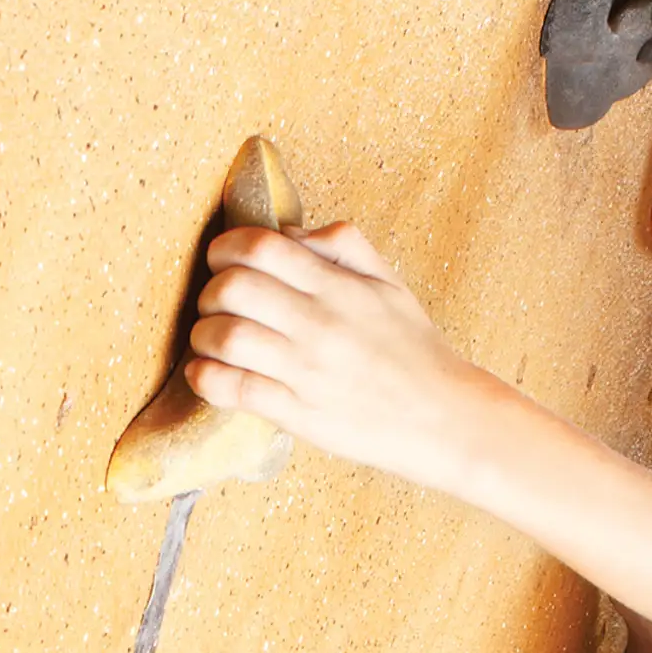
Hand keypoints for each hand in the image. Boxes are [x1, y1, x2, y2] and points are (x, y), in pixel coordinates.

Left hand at [187, 222, 494, 493]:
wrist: (447, 420)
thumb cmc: (416, 353)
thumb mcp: (390, 285)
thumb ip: (343, 246)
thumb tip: (289, 232)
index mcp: (338, 289)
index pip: (261, 247)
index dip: (227, 248)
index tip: (223, 261)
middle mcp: (319, 325)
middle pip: (232, 288)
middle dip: (210, 292)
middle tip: (216, 304)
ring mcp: (307, 372)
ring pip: (225, 337)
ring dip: (204, 336)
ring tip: (211, 341)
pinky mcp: (300, 414)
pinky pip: (233, 389)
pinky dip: (206, 378)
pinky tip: (207, 375)